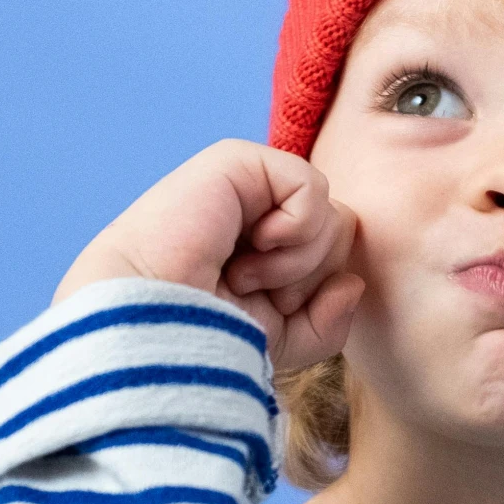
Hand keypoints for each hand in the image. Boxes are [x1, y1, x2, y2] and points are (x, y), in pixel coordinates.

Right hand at [54, 139, 362, 372]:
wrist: (151, 328)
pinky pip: (312, 187)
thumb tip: (352, 284)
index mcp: (259, 247)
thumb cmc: (203, 338)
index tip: (263, 311)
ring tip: (243, 273)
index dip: (313, 292)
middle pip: (340, 233)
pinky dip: (295, 229)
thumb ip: (327, 319)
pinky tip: (254, 244)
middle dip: (308, 277)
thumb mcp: (280, 341)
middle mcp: (254, 212)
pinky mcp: (236, 161)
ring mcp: (245, 185)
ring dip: (297, 261)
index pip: (332, 255)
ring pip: (331, 214)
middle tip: (251, 290)